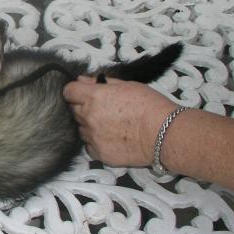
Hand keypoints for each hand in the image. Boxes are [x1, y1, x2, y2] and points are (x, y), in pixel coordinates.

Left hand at [63, 77, 177, 166]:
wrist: (164, 133)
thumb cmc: (150, 105)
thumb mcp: (127, 85)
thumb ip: (103, 82)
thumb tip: (85, 80)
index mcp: (94, 97)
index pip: (69, 91)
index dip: (75, 91)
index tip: (81, 93)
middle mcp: (88, 116)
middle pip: (74, 110)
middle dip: (83, 108)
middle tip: (102, 109)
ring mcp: (92, 136)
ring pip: (81, 129)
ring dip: (89, 126)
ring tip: (110, 126)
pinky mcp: (99, 153)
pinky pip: (89, 146)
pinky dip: (96, 142)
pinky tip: (110, 139)